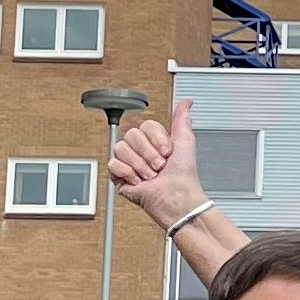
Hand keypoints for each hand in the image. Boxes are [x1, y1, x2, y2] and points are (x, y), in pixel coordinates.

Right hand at [110, 93, 210, 236]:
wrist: (176, 198)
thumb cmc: (184, 175)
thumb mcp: (186, 141)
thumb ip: (182, 119)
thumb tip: (187, 101)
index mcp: (155, 141)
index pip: (145, 126)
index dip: (156, 139)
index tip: (167, 151)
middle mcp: (142, 150)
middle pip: (132, 135)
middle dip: (148, 153)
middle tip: (159, 166)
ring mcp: (130, 163)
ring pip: (121, 148)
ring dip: (139, 164)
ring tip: (150, 176)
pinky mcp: (119, 176)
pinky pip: (112, 163)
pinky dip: (127, 172)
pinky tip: (138, 180)